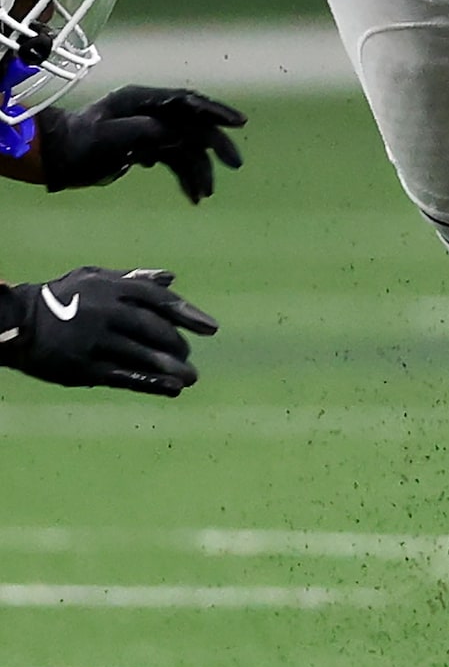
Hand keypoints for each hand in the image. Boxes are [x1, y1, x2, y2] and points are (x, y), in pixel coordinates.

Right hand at [0, 266, 217, 395]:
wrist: (19, 322)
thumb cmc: (63, 297)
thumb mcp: (95, 278)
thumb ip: (134, 279)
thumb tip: (172, 277)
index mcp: (112, 288)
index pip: (159, 299)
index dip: (187, 314)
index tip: (211, 328)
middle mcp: (106, 312)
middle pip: (153, 329)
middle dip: (176, 345)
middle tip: (189, 355)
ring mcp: (94, 340)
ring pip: (142, 356)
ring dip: (171, 368)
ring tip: (192, 377)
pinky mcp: (83, 367)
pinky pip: (124, 376)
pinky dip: (150, 383)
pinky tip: (172, 389)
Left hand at [37, 87, 245, 202]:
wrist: (56, 158)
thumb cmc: (77, 144)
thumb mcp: (108, 137)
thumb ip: (144, 131)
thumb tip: (179, 134)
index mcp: (142, 101)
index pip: (186, 102)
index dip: (214, 111)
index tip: (238, 122)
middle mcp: (152, 113)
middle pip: (193, 125)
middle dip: (215, 145)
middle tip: (235, 163)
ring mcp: (152, 131)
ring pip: (187, 147)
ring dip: (199, 170)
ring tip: (204, 194)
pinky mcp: (149, 148)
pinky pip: (176, 161)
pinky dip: (186, 177)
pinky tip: (193, 196)